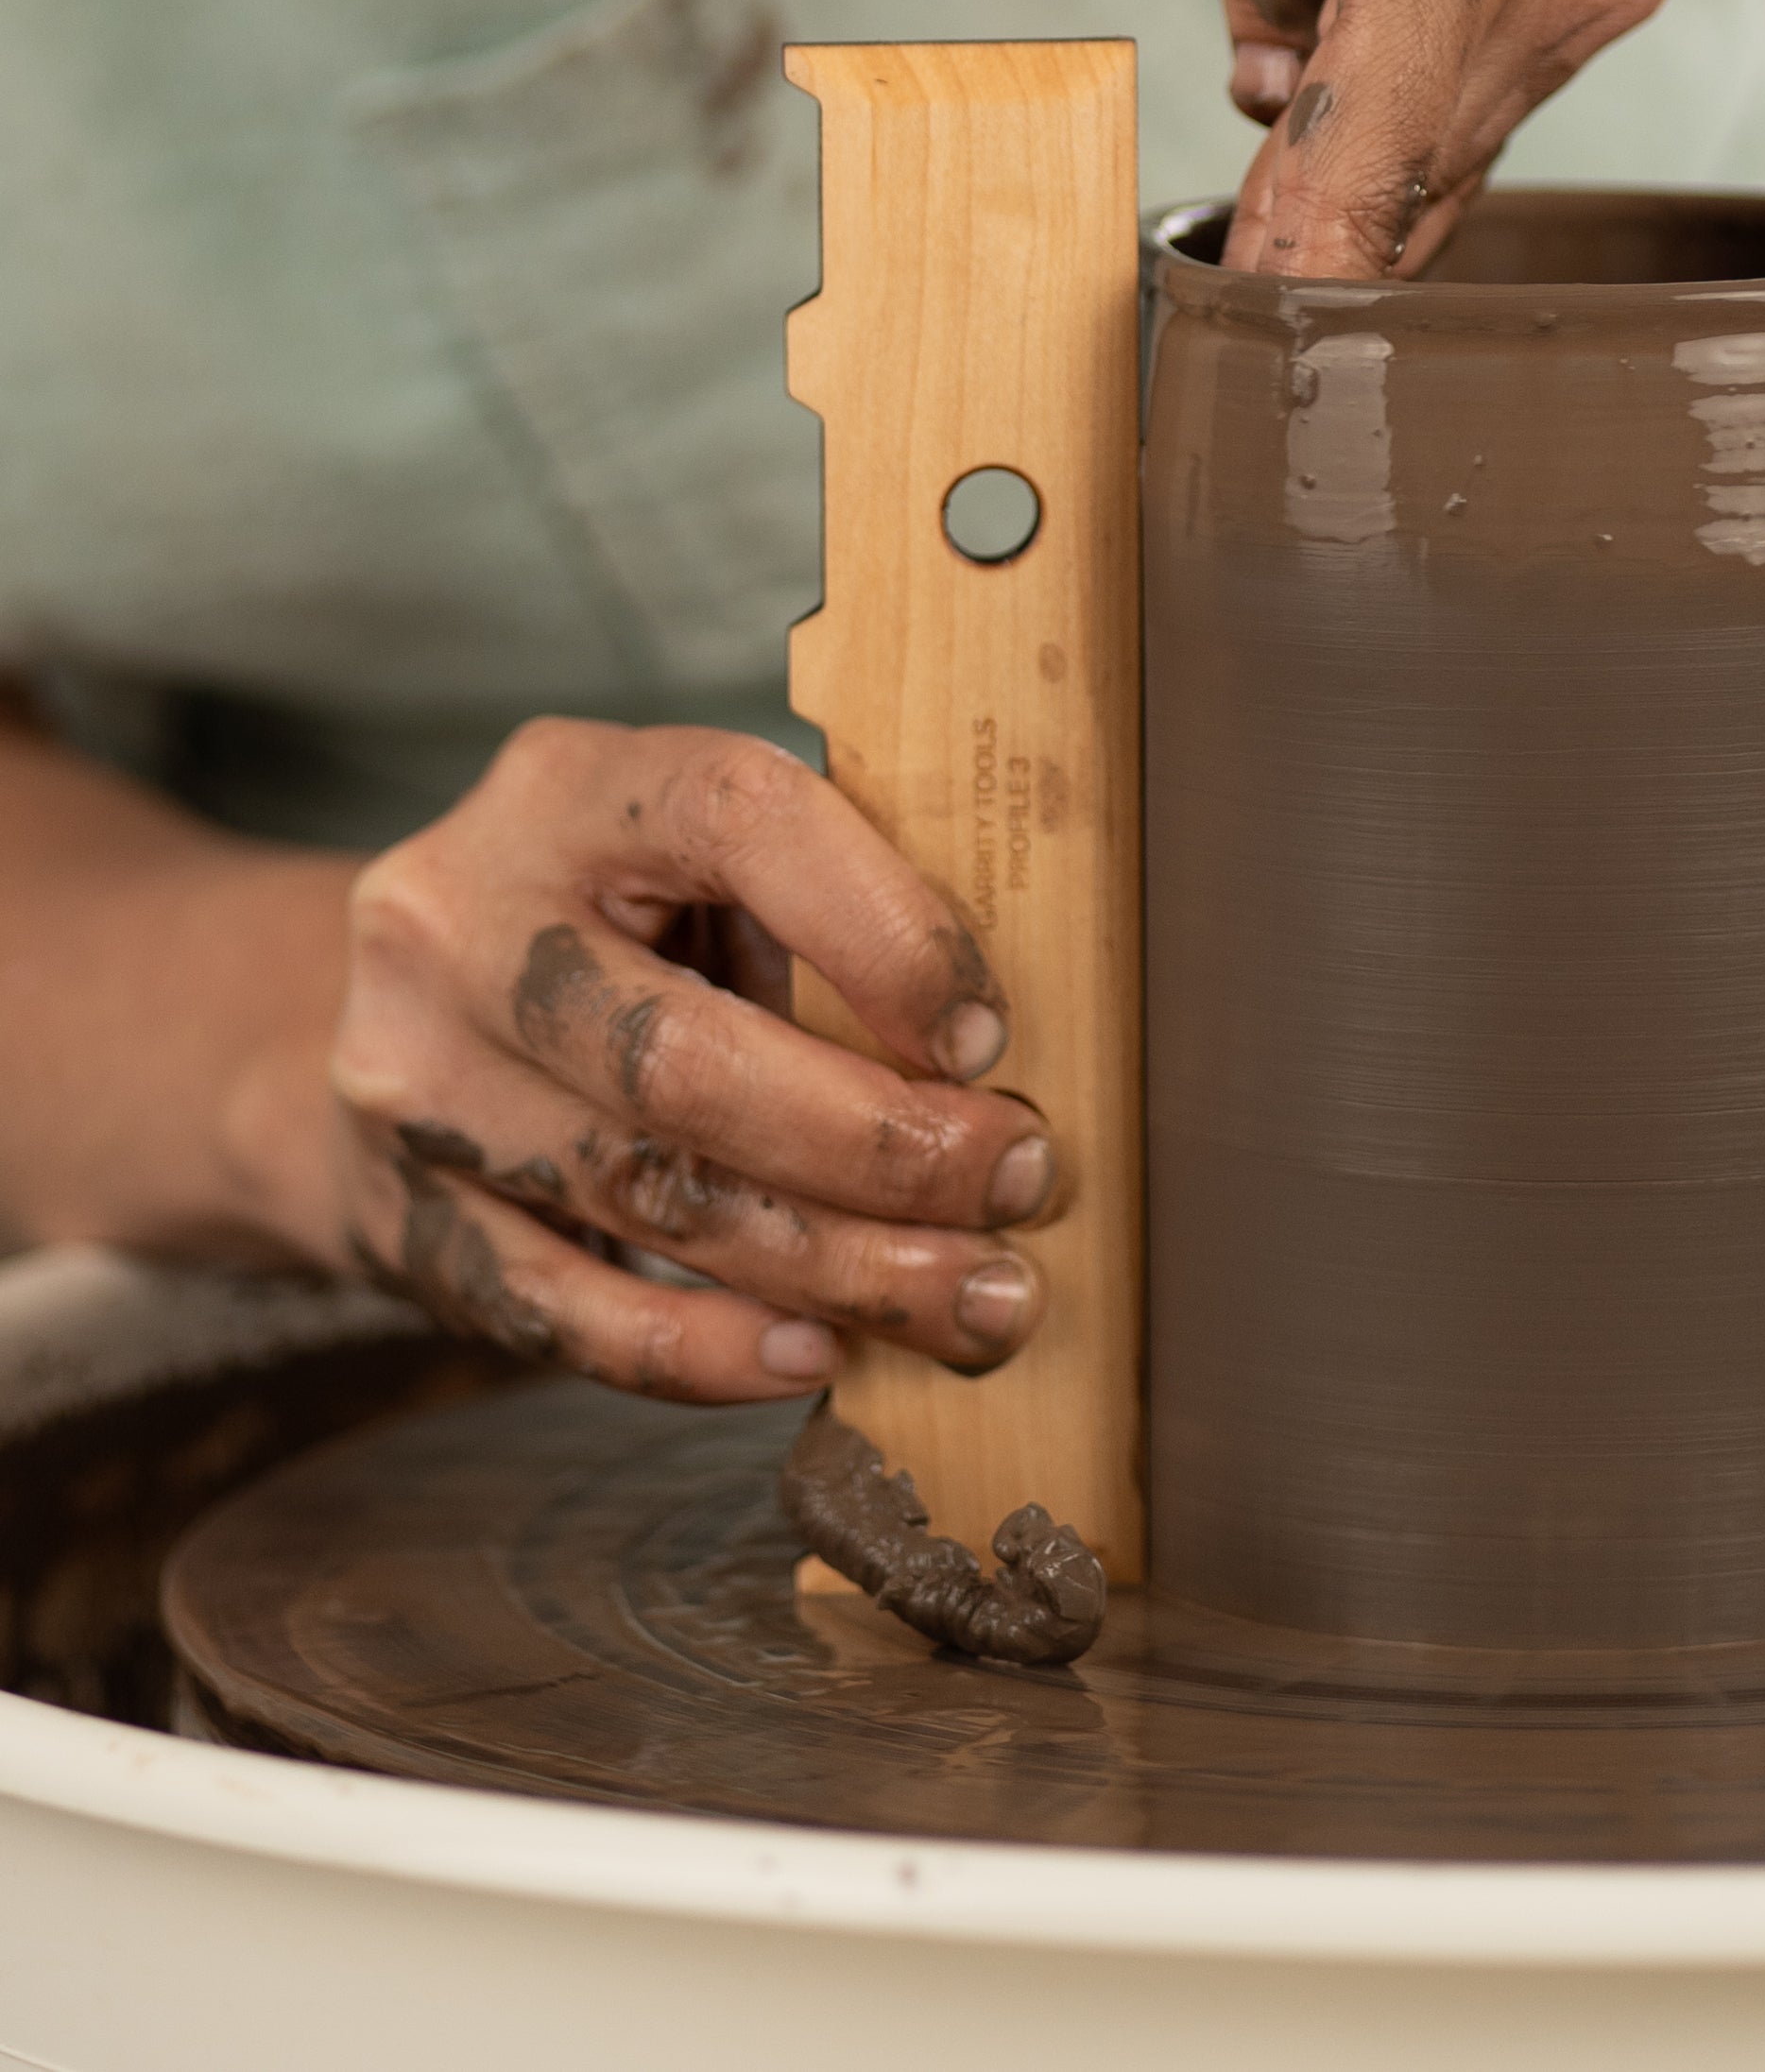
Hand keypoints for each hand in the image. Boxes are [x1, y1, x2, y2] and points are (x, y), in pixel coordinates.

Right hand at [293, 721, 1053, 1401]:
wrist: (364, 1005)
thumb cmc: (612, 923)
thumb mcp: (705, 858)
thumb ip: (825, 906)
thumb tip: (994, 1057)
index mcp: (568, 789)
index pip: (741, 822)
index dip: (886, 934)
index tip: (988, 1036)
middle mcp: (462, 925)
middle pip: (685, 1059)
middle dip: (883, 1146)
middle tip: (1018, 1185)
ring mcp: (417, 1080)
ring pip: (649, 1197)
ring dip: (838, 1268)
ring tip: (973, 1302)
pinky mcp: (403, 1216)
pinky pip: (564, 1315)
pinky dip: (705, 1351)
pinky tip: (816, 1355)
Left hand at [1219, 0, 1750, 276]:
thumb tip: (1262, 73)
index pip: (1369, 155)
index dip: (1303, 261)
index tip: (1249, 336)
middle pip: (1424, 169)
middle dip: (1329, 237)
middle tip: (1247, 291)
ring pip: (1474, 125)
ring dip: (1385, 165)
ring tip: (1293, 192)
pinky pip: (1522, 64)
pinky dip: (1442, 96)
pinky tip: (1379, 89)